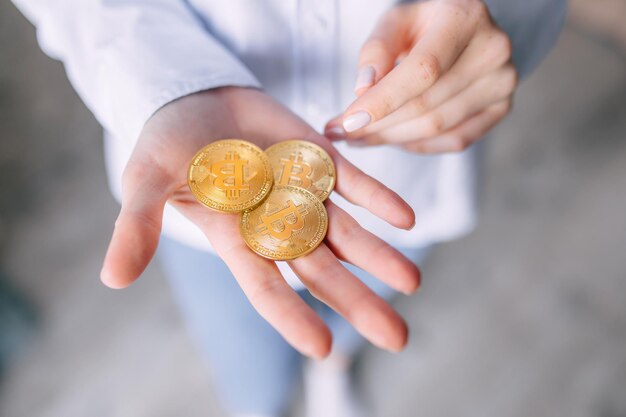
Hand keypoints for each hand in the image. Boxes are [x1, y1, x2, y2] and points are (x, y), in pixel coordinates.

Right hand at [100, 87, 419, 357]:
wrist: (198, 100)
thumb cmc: (167, 144)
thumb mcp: (144, 180)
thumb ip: (137, 224)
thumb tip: (112, 278)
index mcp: (235, 236)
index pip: (265, 284)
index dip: (290, 315)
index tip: (324, 349)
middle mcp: (276, 222)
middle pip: (321, 269)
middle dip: (358, 302)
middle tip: (397, 339)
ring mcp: (302, 192)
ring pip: (347, 232)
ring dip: (380, 256)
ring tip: (414, 282)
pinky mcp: (319, 159)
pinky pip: (353, 182)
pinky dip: (378, 198)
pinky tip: (406, 219)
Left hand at [325, 0, 516, 152]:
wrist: (465, 30)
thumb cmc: (425, 24)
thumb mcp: (396, 22)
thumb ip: (376, 50)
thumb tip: (363, 90)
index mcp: (465, 18)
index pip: (423, 71)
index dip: (383, 101)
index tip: (349, 122)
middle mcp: (492, 50)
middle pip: (426, 105)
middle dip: (378, 126)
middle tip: (342, 133)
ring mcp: (502, 82)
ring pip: (437, 127)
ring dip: (391, 139)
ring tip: (360, 138)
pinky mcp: (501, 108)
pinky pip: (454, 140)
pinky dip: (418, 145)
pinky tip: (393, 138)